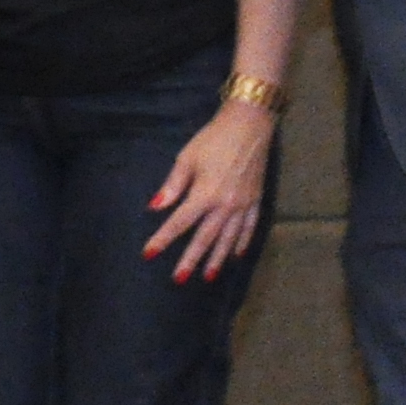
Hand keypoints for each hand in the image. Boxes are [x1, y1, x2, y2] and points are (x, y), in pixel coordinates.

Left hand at [141, 103, 274, 281]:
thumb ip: (172, 186)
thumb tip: (156, 206)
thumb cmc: (213, 139)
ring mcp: (243, 204)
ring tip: (208, 276)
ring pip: (229, 238)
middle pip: (204, 238)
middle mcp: (225, 205)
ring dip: (217, 258)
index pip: (179, 223)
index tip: (149, 253)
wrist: (249, 125)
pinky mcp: (256, 200)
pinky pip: (250, 227)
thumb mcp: (186, 158)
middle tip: (179, 279)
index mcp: (204, 194)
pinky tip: (236, 255)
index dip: (162, 239)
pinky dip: (243, 242)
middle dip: (190, 259)